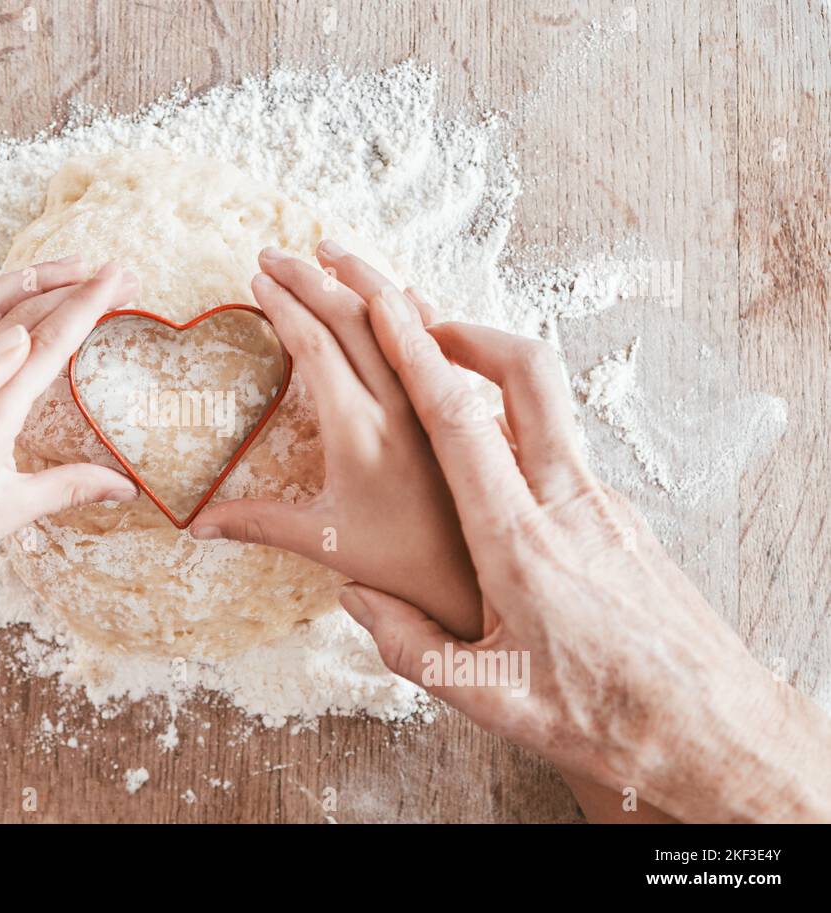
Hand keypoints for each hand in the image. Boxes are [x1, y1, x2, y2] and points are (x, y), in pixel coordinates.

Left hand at [0, 258, 140, 611]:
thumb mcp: (10, 512)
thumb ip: (70, 488)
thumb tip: (125, 487)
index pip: (47, 344)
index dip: (87, 305)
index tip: (118, 276)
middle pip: (20, 312)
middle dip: (71, 285)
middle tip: (116, 273)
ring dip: (31, 281)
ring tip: (72, 270)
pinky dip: (1, 299)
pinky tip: (21, 302)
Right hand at [191, 243, 482, 639]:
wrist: (494, 596)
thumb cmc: (413, 581)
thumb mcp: (329, 553)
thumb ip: (263, 529)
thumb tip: (196, 525)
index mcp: (363, 436)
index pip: (318, 348)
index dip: (285, 308)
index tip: (259, 280)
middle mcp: (409, 411)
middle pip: (357, 321)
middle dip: (312, 280)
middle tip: (274, 254)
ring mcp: (447, 410)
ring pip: (409, 322)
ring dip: (367, 281)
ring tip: (332, 253)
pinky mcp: (477, 416)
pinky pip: (449, 346)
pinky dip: (420, 313)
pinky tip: (407, 293)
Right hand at [334, 265, 830, 822]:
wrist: (710, 731)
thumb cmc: (603, 718)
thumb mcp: (485, 699)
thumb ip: (408, 645)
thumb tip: (354, 599)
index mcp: (519, 542)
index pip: (461, 421)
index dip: (418, 353)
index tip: (381, 303)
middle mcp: (567, 503)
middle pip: (524, 375)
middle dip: (461, 323)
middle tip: (408, 305)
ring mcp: (603, 503)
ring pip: (549, 401)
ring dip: (492, 364)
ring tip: (441, 356)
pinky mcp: (623, 517)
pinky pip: (563, 440)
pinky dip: (518, 415)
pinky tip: (491, 442)